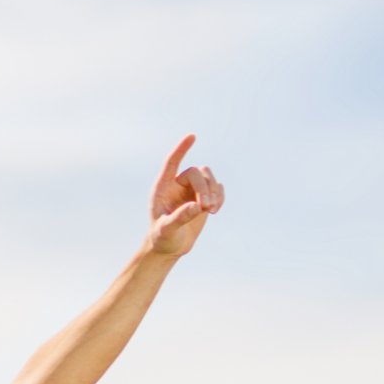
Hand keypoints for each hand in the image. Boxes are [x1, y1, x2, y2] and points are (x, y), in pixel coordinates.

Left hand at [147, 134, 224, 256]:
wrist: (170, 246)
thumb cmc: (162, 237)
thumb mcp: (167, 229)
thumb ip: (179, 217)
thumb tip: (196, 206)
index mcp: (162, 187)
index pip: (172, 162)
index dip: (181, 149)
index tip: (192, 136)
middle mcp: (177, 185)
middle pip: (197, 173)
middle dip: (204, 188)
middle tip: (205, 208)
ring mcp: (192, 190)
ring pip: (209, 177)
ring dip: (214, 192)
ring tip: (211, 210)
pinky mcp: (204, 197)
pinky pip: (218, 188)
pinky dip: (220, 196)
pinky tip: (215, 211)